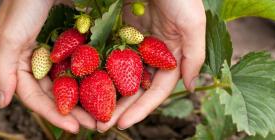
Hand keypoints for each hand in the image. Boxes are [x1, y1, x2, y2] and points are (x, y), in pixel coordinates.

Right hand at [0, 0, 94, 132]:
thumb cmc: (26, 2)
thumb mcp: (10, 35)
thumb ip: (4, 69)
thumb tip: (1, 102)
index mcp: (22, 61)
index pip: (35, 96)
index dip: (53, 114)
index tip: (74, 128)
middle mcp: (40, 59)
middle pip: (56, 93)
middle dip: (73, 111)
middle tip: (94, 125)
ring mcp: (58, 50)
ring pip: (71, 81)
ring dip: (86, 98)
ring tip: (105, 113)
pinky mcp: (75, 40)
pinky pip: (84, 63)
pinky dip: (94, 77)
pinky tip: (108, 88)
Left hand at [97, 0, 205, 131]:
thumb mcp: (192, 23)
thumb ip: (193, 56)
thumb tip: (191, 88)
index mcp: (169, 56)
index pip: (156, 90)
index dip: (141, 109)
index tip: (124, 123)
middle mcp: (149, 53)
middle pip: (134, 88)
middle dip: (120, 108)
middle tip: (102, 126)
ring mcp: (130, 43)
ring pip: (116, 75)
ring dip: (104, 94)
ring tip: (88, 113)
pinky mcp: (114, 32)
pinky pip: (103, 54)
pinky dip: (94, 70)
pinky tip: (80, 84)